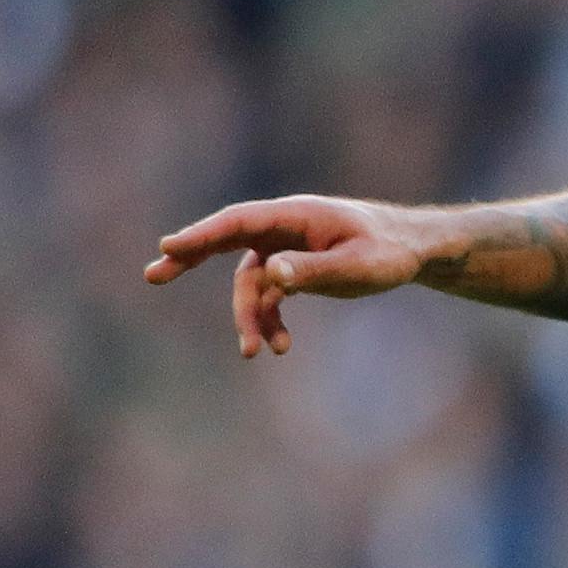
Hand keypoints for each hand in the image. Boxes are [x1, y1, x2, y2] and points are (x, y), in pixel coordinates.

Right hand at [144, 195, 438, 356]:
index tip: (168, 246)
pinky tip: (280, 347)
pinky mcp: (292, 269)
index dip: (202, 234)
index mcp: (296, 215)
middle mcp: (283, 229)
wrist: (413, 251)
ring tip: (256, 352)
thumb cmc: (391, 252)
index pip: (239, 222)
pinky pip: (268, 297)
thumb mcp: (360, 266)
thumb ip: (316, 270)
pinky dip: (269, 321)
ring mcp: (285, 249)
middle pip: (226, 241)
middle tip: (153, 275)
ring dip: (249, 317)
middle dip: (190, 258)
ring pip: (251, 283)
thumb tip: (272, 274)